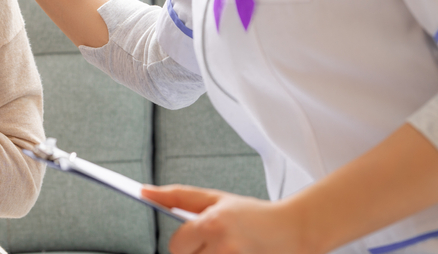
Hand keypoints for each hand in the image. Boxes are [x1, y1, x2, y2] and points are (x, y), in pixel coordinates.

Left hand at [142, 185, 306, 253]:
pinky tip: (237, 253)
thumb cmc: (253, 215)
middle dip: (198, 253)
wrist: (293, 231)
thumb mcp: (216, 199)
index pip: (176, 245)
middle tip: (220, 244)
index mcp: (212, 225)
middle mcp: (223, 248)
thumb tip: (144, 191)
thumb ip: (177, 195)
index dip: (185, 241)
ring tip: (230, 249)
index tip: (198, 237)